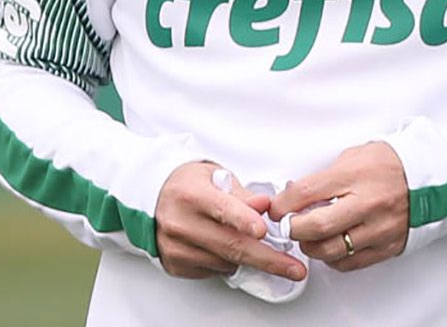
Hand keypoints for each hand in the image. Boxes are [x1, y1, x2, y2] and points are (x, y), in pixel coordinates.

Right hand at [153, 160, 307, 282]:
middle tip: (293, 268)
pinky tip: (224, 246)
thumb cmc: (189, 185)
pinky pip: (213, 270)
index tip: (263, 230)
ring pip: (225, 261)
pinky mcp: (175, 264)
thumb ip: (242, 195)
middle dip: (267, 259)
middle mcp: (180, 222)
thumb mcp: (216, 176)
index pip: (222, 209)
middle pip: (230, 245)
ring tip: (252, 242)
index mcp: (192, 195)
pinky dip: (227, 262)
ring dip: (247, 257)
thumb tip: (264, 207)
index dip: (245, 221)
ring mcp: (176, 246)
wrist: (153, 198)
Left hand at [272, 141, 411, 272]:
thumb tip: (295, 194)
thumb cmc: (392, 165)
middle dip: (294, 228)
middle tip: (291, 225)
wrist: (432, 179)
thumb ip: (326, 176)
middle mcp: (368, 203)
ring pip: (330, 250)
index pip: (306, 193)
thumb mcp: (356, 156)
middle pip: (315, 226)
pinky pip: (349, 262)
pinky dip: (333, 258)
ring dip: (311, 246)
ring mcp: (379, 228)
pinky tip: (332, 245)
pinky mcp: (387, 246)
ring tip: (311, 236)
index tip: (277, 208)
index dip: (283, 204)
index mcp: (357, 175)